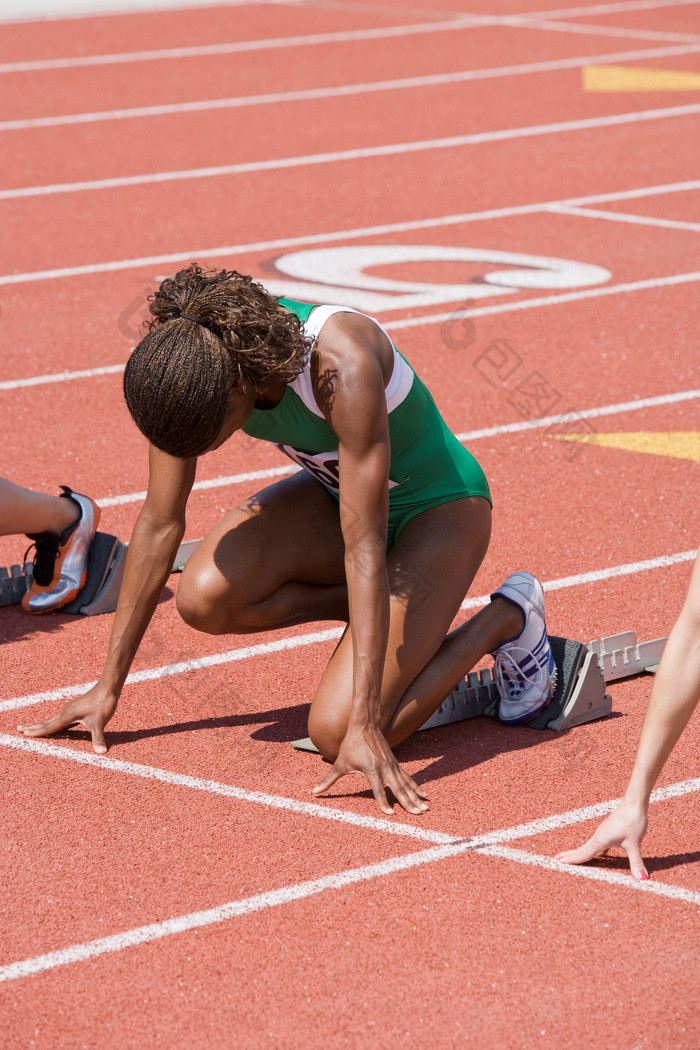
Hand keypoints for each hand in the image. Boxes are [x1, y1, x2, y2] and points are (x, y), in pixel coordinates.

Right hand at [17, 684, 117, 754]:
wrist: (109, 687)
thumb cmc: (103, 703)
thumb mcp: (100, 722)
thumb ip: (98, 738)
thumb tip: (101, 752)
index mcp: (67, 716)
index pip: (48, 727)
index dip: (37, 732)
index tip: (23, 735)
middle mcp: (66, 712)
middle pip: (46, 722)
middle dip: (32, 727)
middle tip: (18, 729)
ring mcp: (70, 709)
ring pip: (52, 719)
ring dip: (40, 725)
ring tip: (30, 728)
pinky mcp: (76, 708)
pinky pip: (59, 718)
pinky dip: (51, 722)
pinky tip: (54, 724)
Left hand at [312, 724, 428, 815]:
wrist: (365, 725)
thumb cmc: (351, 745)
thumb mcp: (339, 764)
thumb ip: (329, 780)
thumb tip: (314, 792)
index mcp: (371, 769)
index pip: (378, 790)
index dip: (383, 802)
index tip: (390, 814)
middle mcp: (385, 768)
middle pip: (398, 789)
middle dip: (409, 803)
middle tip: (419, 814)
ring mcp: (392, 766)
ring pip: (406, 784)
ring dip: (416, 797)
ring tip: (426, 808)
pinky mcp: (396, 764)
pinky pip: (408, 778)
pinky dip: (416, 787)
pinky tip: (424, 795)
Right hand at [555, 798, 648, 878]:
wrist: (635, 803)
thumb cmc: (632, 820)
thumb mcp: (634, 844)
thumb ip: (636, 862)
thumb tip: (642, 879)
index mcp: (600, 840)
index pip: (583, 853)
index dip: (571, 859)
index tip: (558, 862)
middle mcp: (599, 837)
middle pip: (582, 849)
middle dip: (570, 855)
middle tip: (556, 859)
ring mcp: (603, 833)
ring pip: (588, 846)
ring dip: (580, 852)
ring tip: (572, 857)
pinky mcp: (610, 831)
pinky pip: (599, 844)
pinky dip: (595, 851)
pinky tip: (601, 855)